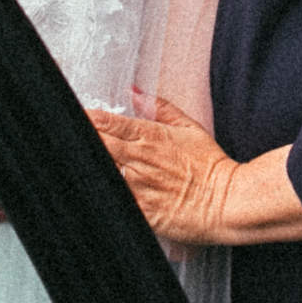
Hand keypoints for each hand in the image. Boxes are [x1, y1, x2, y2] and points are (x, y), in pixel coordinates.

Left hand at [88, 97, 236, 244]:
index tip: (77, 118)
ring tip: (81, 165)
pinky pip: (114, 200)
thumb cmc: (211, 166)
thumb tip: (135, 91)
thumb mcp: (189, 128)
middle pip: (97, 145)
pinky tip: (96, 192)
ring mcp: (138, 186)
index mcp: (149, 137)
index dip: (87, 119)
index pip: (106, 123)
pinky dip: (103, 194)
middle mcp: (139, 160)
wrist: (229, 202)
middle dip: (83, 140)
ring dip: (90, 166)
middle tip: (72, 140)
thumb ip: (160, 108)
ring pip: (101, 172)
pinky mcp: (141, 211)